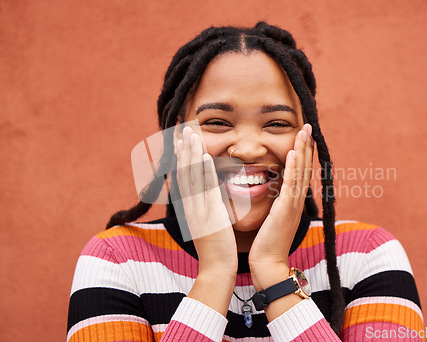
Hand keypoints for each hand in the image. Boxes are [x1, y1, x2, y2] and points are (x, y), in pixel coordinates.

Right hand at [176, 126, 237, 314]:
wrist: (217, 268)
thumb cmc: (216, 248)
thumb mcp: (208, 223)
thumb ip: (208, 206)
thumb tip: (211, 192)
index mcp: (190, 208)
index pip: (183, 177)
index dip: (181, 158)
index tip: (181, 141)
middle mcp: (190, 206)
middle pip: (184, 172)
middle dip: (184, 150)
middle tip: (184, 129)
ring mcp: (198, 209)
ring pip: (192, 177)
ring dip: (192, 154)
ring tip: (192, 135)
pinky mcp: (209, 214)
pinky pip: (206, 189)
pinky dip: (205, 172)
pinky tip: (207, 157)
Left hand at [248, 124, 313, 289]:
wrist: (267, 264)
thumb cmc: (267, 244)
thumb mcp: (272, 219)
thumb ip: (275, 204)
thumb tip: (272, 192)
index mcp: (291, 202)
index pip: (299, 172)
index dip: (302, 153)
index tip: (303, 136)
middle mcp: (295, 201)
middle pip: (304, 168)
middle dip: (306, 146)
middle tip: (308, 126)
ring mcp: (292, 205)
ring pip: (301, 172)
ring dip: (303, 150)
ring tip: (304, 131)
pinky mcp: (286, 210)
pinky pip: (291, 185)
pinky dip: (294, 168)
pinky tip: (294, 152)